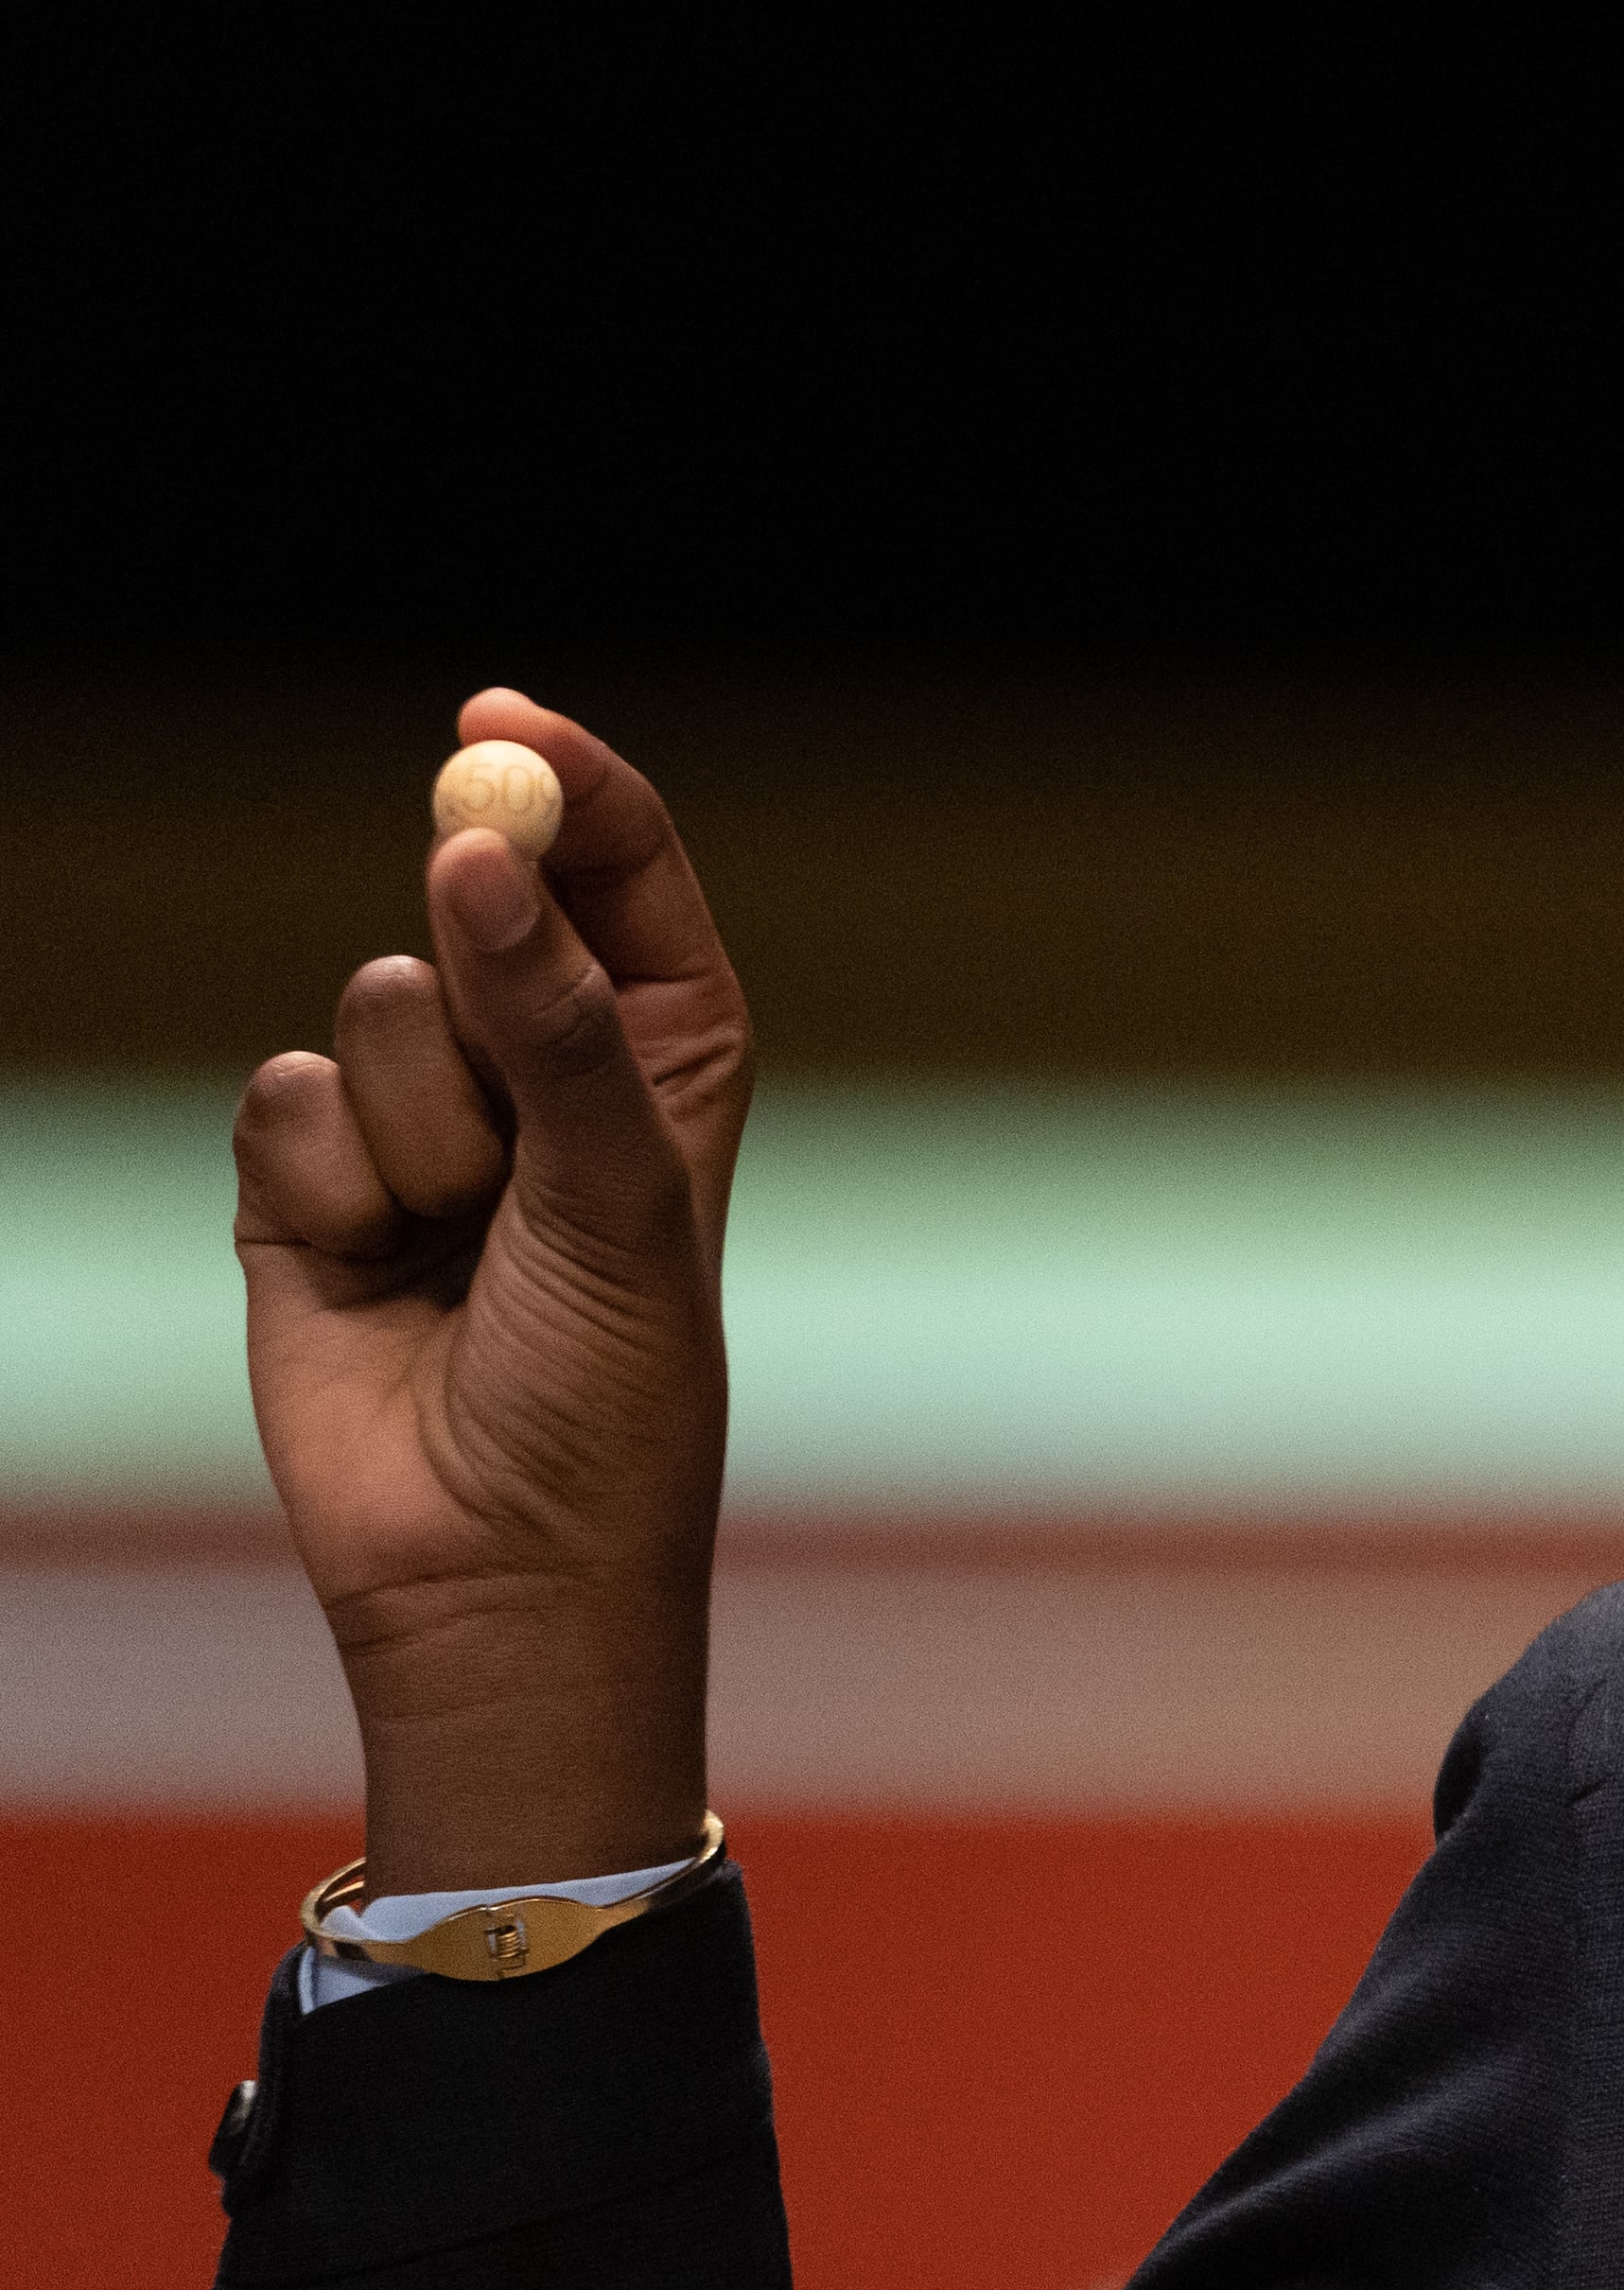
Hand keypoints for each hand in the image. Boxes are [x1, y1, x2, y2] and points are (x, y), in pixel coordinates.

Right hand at [232, 690, 750, 1892]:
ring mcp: (424, 1116)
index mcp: (669, 1046)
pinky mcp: (309, 1177)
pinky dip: (330, 1175)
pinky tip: (372, 1266)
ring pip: (374, 1003)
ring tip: (462, 1239)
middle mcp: (547, 1062)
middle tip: (515, 1108)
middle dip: (478, 977)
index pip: (620, 867)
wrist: (492, 1564)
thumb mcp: (616, 1190)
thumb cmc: (609, 1389)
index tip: (494, 725)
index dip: (564, 784)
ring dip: (421, 1123)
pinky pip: (287, 1093)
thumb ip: (551, 1021)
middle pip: (477, 908)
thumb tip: (475, 851)